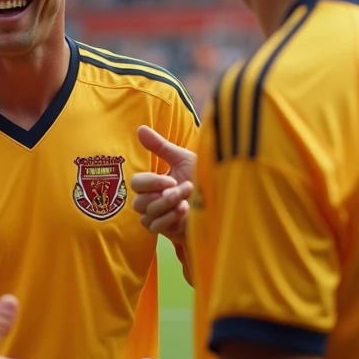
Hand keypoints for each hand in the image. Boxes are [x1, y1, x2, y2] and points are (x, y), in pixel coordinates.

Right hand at [130, 125, 195, 241]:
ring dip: (169, 206)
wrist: (221, 201)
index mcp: (154, 183)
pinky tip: (184, 212)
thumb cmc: (202, 179)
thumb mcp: (182, 159)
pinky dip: (169, 218)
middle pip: (138, 202)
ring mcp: (157, 217)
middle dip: (162, 196)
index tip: (172, 180)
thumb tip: (140, 128)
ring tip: (188, 202)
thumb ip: (160, 146)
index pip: (136, 183)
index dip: (151, 182)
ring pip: (147, 214)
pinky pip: (155, 226)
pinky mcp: (165, 230)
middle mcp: (151, 200)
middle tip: (184, 190)